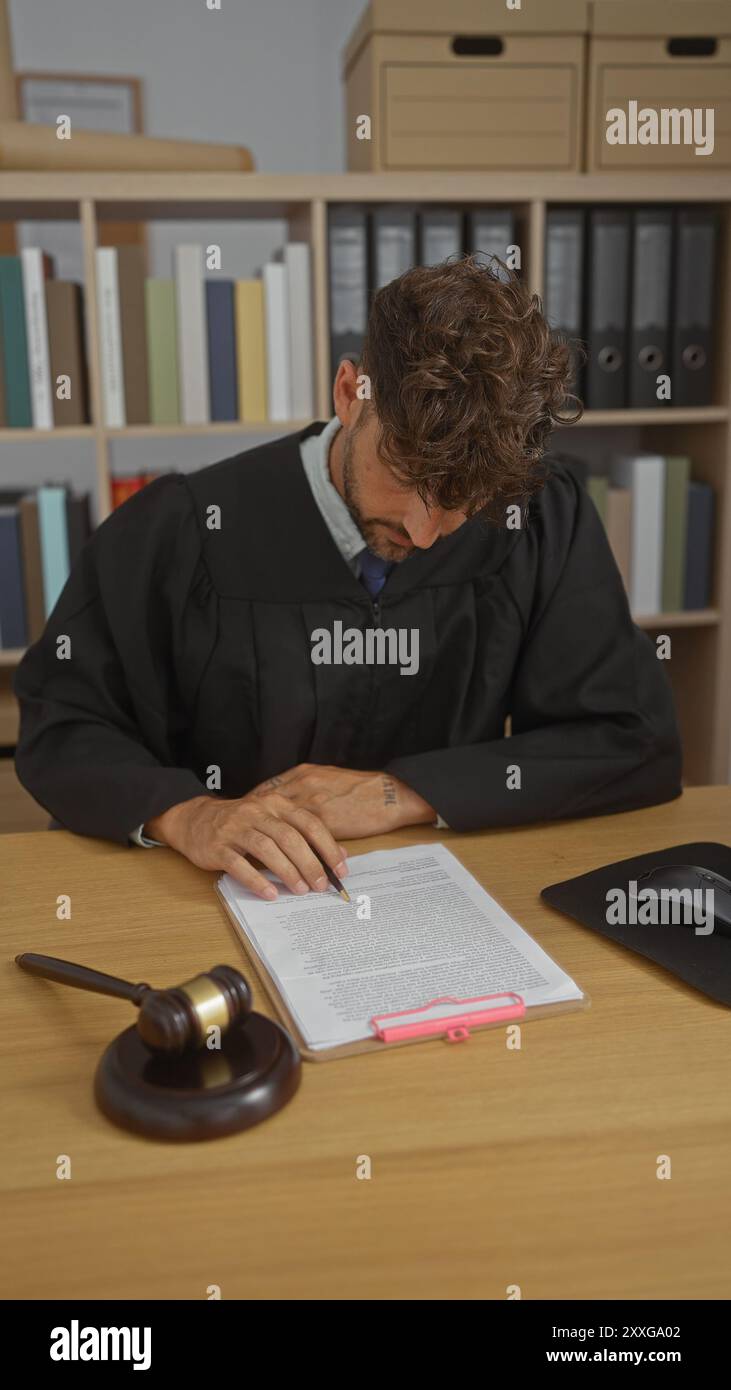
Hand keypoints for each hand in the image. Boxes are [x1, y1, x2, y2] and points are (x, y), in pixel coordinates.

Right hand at [144, 793, 347, 900]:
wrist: (196, 820)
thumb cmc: (243, 824)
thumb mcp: (274, 821)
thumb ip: (304, 834)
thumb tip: (340, 855)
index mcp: (275, 804)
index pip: (309, 823)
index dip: (327, 847)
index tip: (340, 870)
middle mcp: (256, 812)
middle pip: (290, 837)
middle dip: (310, 863)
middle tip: (322, 885)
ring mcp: (235, 828)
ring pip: (267, 849)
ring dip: (287, 872)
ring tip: (301, 890)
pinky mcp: (217, 847)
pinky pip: (239, 865)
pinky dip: (256, 881)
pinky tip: (270, 894)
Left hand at [249, 765, 435, 838]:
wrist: (389, 794)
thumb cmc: (364, 788)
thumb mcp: (330, 780)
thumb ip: (310, 791)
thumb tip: (296, 807)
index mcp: (304, 774)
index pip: (268, 791)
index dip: (253, 807)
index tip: (243, 820)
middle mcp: (303, 785)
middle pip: (266, 807)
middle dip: (253, 825)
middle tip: (242, 841)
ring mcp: (312, 802)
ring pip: (281, 824)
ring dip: (269, 842)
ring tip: (255, 856)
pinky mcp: (324, 821)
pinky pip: (300, 839)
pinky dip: (289, 852)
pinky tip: (282, 864)